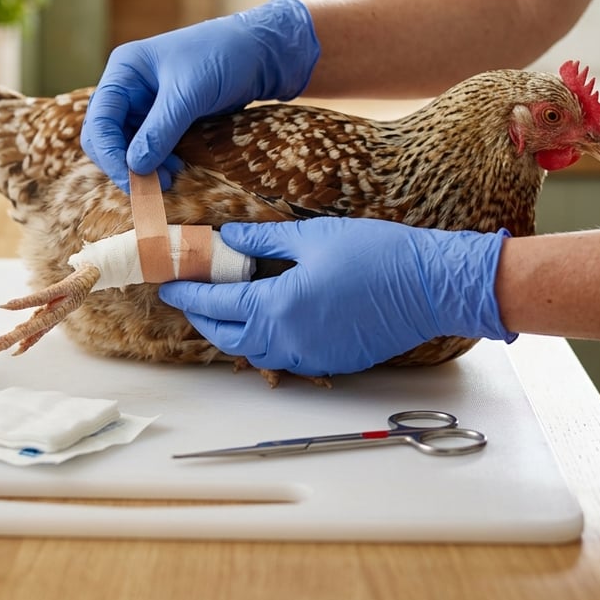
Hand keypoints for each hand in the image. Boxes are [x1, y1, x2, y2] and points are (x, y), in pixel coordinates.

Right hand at [80, 0, 320, 190]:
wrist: (262, 52)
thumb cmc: (224, 57)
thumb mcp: (190, 94)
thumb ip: (161, 130)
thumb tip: (135, 167)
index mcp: (124, 71)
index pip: (99, 121)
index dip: (110, 154)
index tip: (134, 180)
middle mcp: (128, 87)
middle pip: (106, 136)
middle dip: (124, 164)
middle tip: (152, 188)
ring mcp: (146, 103)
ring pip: (128, 145)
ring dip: (143, 167)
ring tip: (171, 180)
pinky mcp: (166, 117)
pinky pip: (150, 146)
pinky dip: (158, 162)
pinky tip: (177, 170)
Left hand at [159, 218, 514, 376]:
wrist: (431, 285)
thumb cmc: (377, 254)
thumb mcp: (312, 236)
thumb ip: (263, 239)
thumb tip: (229, 237)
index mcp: (279, 306)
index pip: (216, 304)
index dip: (188, 293)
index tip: (168, 283)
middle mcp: (289, 340)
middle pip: (228, 337)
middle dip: (203, 318)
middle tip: (191, 296)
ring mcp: (311, 357)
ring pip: (255, 352)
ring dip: (233, 333)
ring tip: (224, 308)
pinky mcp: (332, 362)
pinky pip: (284, 359)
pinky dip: (265, 343)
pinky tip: (268, 321)